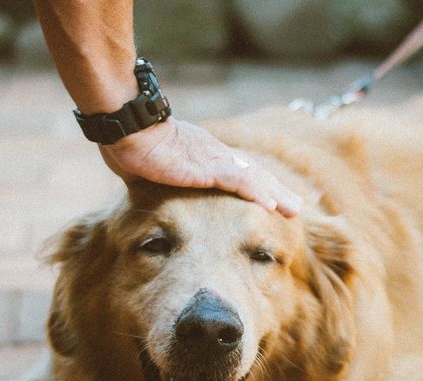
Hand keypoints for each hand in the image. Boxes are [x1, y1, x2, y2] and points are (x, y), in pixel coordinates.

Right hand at [98, 117, 302, 216]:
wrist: (127, 127)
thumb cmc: (130, 144)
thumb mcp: (148, 169)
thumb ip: (154, 179)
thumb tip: (143, 189)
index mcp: (204, 156)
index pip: (239, 173)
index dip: (258, 186)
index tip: (273, 199)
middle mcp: (215, 156)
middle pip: (254, 175)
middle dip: (277, 192)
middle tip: (296, 208)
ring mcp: (212, 160)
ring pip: (253, 179)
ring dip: (276, 195)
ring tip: (294, 211)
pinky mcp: (206, 168)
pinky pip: (237, 182)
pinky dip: (255, 193)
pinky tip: (270, 206)